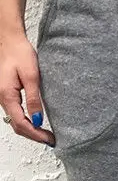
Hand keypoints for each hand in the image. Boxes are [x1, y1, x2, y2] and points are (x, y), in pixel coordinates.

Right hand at [0, 30, 54, 144]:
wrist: (9, 39)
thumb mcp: (31, 76)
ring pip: (15, 120)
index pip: (21, 123)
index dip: (36, 134)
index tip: (50, 139)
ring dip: (30, 130)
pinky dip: (25, 121)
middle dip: (33, 135)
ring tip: (45, 135)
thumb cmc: (19, 52)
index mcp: (7, 95)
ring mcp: (2, 96)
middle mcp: (2, 98)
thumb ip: (33, 99)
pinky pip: (14, 112)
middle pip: (17, 125)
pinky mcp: (6, 93)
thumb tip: (37, 119)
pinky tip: (36, 123)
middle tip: (50, 141)